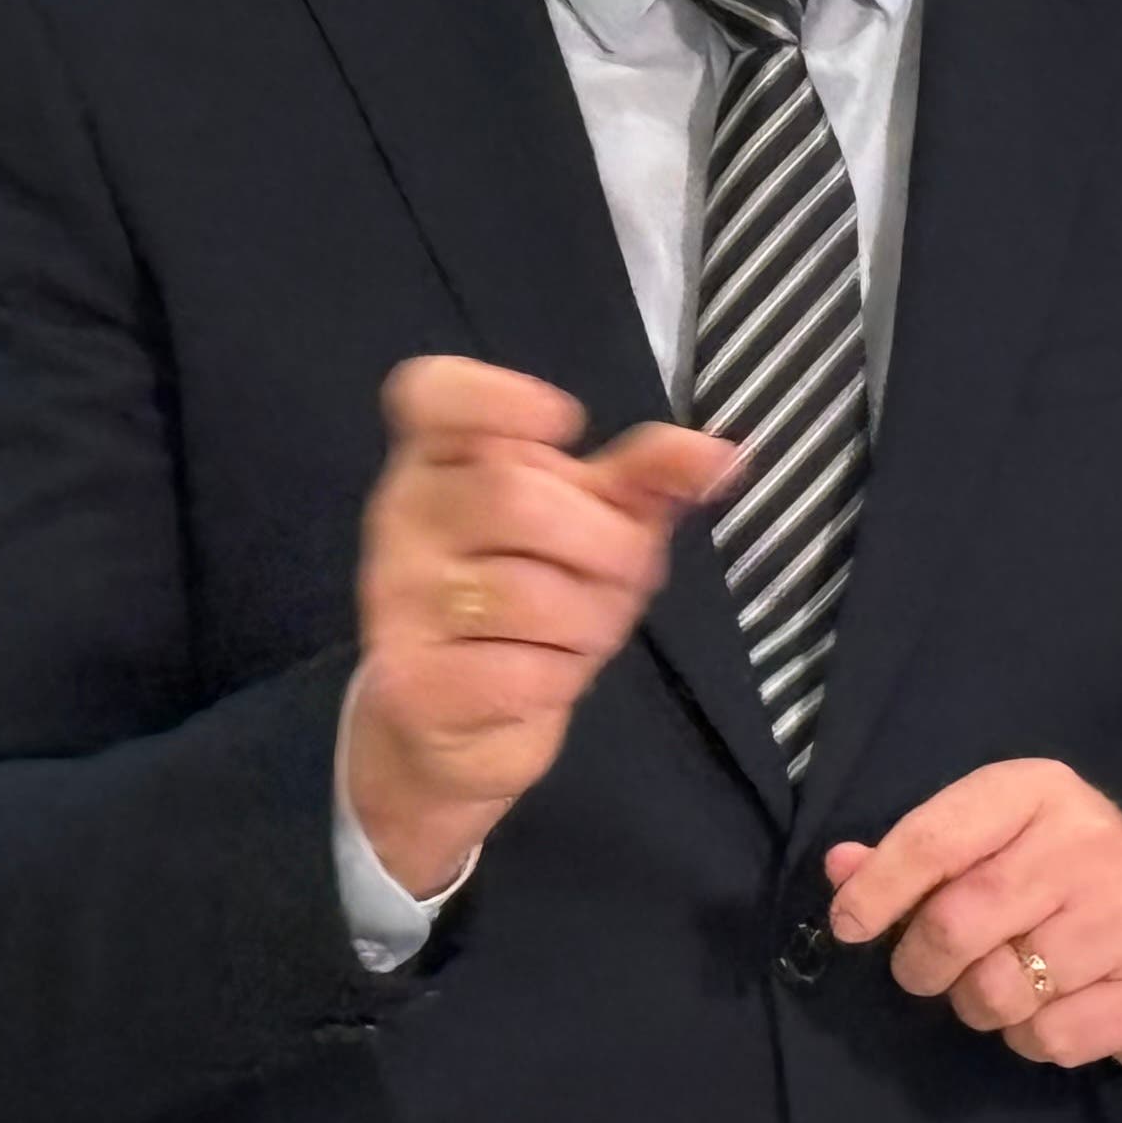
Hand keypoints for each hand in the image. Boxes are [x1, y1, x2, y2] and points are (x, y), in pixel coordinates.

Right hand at [342, 356, 737, 896]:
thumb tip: (725, 457)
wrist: (451, 726)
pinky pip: (521, 671)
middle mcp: (401, 515)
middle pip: (515, 494)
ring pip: (529, 594)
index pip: (433, 396)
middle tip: (626, 577)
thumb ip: (646, 479)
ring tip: (583, 632)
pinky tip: (545, 677)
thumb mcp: (592, 525)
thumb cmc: (525, 602)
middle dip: (609, 545)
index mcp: (439, 459)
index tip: (566, 424)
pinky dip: (562, 679)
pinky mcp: (409, 681)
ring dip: (593, 621)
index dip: (497, 397)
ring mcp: (396, 599)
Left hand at [825, 760, 1121, 1069]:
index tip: (850, 926)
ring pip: (996, 992)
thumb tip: (839, 869)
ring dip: (979, 1006)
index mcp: (1038, 793)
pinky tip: (1056, 1009)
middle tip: (926, 972)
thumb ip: (921, 855)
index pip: (934, 838)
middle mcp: (1085, 845)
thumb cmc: (1077, 879)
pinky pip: (1045, 1038)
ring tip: (1005, 985)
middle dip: (922, 963)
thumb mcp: (1003, 842)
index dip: (878, 889)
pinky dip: (1031, 1038)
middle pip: (956, 923)